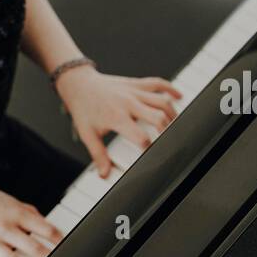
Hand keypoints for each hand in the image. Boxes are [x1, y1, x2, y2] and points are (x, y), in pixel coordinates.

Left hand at [55, 68, 182, 176]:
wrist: (78, 83)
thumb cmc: (84, 108)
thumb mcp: (88, 134)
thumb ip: (98, 154)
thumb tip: (104, 173)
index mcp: (117, 117)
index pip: (140, 136)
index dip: (149, 148)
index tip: (152, 155)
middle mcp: (128, 103)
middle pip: (157, 117)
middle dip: (167, 131)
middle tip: (169, 141)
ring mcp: (133, 91)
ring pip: (161, 101)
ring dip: (172, 114)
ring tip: (175, 125)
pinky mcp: (136, 83)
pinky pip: (157, 83)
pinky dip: (170, 89)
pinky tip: (178, 97)